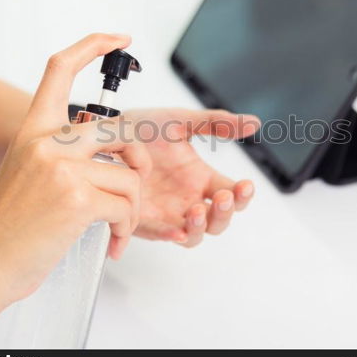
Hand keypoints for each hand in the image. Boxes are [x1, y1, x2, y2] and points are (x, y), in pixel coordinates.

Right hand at [0, 34, 150, 307]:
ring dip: (130, 209)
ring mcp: (61, 169)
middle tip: (133, 190)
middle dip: (138, 164)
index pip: (60, 69)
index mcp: (32, 131)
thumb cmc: (8, 227)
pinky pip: (126, 205)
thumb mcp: (27, 173)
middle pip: (121, 133)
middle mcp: (46, 142)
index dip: (93, 45)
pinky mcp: (76, 199)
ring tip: (116, 229)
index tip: (120, 37)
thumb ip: (61, 152)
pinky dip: (126, 227)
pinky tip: (112, 241)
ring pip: (130, 177)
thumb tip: (109, 151)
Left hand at [124, 108, 259, 247]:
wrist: (102, 134)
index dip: (242, 194)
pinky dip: (171, 235)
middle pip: (219, 219)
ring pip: (195, 234)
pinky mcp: (143, 221)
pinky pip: (161, 235)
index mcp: (200, 177)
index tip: (245, 185)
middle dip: (226, 212)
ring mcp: (167, 212)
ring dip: (202, 227)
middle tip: (223, 197)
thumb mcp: (180, 121)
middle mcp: (187, 198)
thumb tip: (253, 123)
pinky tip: (176, 230)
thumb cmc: (140, 129)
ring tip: (198, 210)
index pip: (232, 193)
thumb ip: (216, 123)